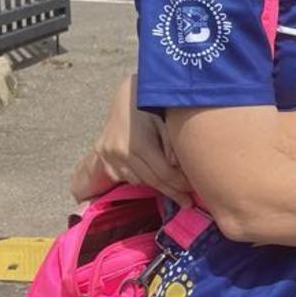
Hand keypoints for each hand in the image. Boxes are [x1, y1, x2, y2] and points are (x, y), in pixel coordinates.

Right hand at [70, 75, 192, 206]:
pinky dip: (140, 177)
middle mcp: (120, 153)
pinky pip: (125, 176)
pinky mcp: (103, 157)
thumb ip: (171, 145)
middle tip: (187, 202)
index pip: (163, 174)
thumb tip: (176, 169)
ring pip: (138, 180)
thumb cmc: (151, 105)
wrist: (126, 94)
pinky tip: (153, 175)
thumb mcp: (166, 120)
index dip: (179, 185)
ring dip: (156, 185)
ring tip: (174, 188)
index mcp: (138, 143)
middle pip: (151, 181)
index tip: (193, 191)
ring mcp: (109, 156)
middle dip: (172, 192)